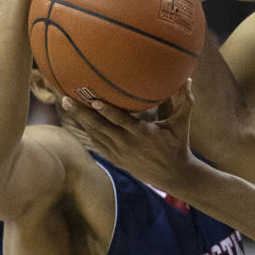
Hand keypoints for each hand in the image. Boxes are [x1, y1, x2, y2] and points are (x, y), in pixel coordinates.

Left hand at [61, 82, 198, 191]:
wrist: (174, 176)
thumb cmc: (179, 145)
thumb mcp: (183, 125)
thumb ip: (185, 101)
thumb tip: (188, 79)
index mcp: (143, 134)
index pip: (121, 121)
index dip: (107, 111)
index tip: (93, 100)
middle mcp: (128, 144)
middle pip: (100, 127)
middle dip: (82, 113)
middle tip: (66, 97)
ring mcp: (120, 153)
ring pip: (95, 135)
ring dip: (80, 120)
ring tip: (67, 103)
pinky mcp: (116, 160)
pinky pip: (98, 143)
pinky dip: (88, 131)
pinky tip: (79, 119)